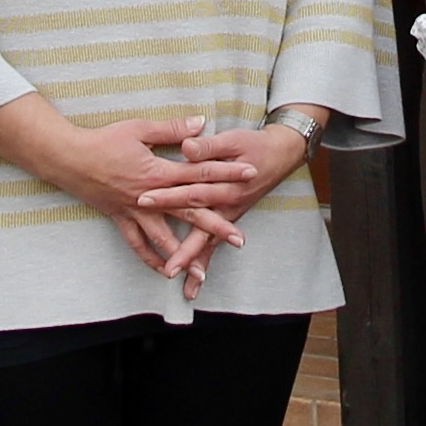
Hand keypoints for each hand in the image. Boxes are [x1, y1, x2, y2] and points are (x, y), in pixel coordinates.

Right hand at [48, 109, 252, 291]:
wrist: (68, 159)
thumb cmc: (103, 140)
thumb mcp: (139, 129)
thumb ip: (172, 129)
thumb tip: (201, 124)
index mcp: (158, 173)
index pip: (200, 173)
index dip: (226, 173)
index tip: (250, 175)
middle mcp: (149, 197)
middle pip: (190, 213)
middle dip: (217, 225)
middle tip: (239, 239)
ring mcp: (135, 212)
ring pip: (164, 237)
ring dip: (184, 253)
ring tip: (203, 268)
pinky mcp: (121, 219)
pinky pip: (137, 245)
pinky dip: (151, 259)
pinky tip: (165, 270)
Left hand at [122, 119, 313, 299]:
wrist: (282, 154)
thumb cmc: (255, 145)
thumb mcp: (233, 139)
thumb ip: (208, 146)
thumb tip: (186, 148)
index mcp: (226, 184)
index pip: (193, 192)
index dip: (169, 197)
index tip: (144, 201)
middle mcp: (228, 205)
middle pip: (203, 230)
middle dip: (185, 250)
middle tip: (169, 268)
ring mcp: (229, 214)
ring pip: (210, 244)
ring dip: (196, 264)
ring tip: (184, 286)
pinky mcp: (229, 218)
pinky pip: (214, 244)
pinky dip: (205, 261)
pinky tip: (195, 281)